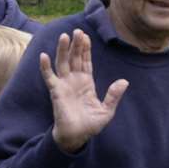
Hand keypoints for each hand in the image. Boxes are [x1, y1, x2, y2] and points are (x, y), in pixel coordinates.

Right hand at [42, 30, 127, 153]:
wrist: (77, 137)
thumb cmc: (90, 125)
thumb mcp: (107, 110)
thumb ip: (114, 96)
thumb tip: (124, 81)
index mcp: (86, 83)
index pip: (86, 61)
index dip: (86, 49)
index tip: (86, 36)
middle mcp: (74, 80)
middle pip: (75, 58)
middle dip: (76, 45)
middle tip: (77, 31)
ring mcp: (64, 84)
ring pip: (63, 63)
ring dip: (63, 50)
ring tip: (64, 36)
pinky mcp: (56, 92)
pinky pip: (49, 77)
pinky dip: (45, 67)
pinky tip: (43, 56)